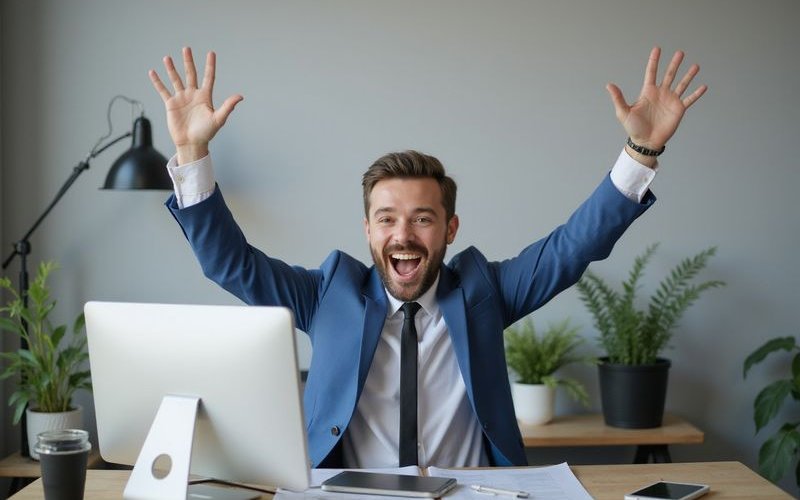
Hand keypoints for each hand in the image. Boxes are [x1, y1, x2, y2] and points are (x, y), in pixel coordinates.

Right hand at [149, 47, 242, 163]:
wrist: (191, 144)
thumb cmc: (206, 133)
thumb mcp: (218, 119)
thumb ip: (228, 106)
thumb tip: (240, 96)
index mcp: (205, 97)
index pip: (208, 77)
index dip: (210, 65)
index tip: (211, 53)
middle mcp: (193, 95)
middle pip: (190, 74)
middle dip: (188, 61)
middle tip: (186, 48)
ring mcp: (182, 98)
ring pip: (176, 80)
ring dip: (171, 69)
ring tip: (168, 57)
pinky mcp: (171, 104)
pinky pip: (163, 90)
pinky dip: (157, 82)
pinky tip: (153, 72)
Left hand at [606, 47, 706, 162]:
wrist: (645, 142)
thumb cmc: (633, 128)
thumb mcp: (623, 112)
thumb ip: (618, 98)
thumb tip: (609, 85)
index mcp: (648, 92)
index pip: (651, 72)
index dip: (654, 61)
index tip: (657, 49)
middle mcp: (661, 94)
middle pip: (669, 75)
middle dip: (674, 64)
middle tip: (680, 52)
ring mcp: (670, 101)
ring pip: (681, 84)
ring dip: (688, 75)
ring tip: (695, 66)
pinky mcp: (678, 110)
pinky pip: (689, 99)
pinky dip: (697, 94)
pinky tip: (703, 86)